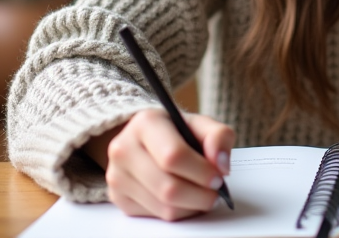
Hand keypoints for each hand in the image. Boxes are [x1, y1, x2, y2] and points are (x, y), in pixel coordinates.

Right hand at [90, 109, 235, 220]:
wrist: (145, 140)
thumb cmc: (176, 133)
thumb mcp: (200, 124)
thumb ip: (219, 136)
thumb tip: (221, 164)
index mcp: (145, 122)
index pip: (174, 156)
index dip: (201, 172)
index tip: (218, 177)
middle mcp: (124, 149)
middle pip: (168, 188)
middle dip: (200, 195)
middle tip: (215, 191)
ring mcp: (117, 176)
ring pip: (163, 208)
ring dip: (192, 207)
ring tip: (202, 194)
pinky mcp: (118, 198)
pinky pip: (155, 216)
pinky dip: (178, 212)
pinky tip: (184, 198)